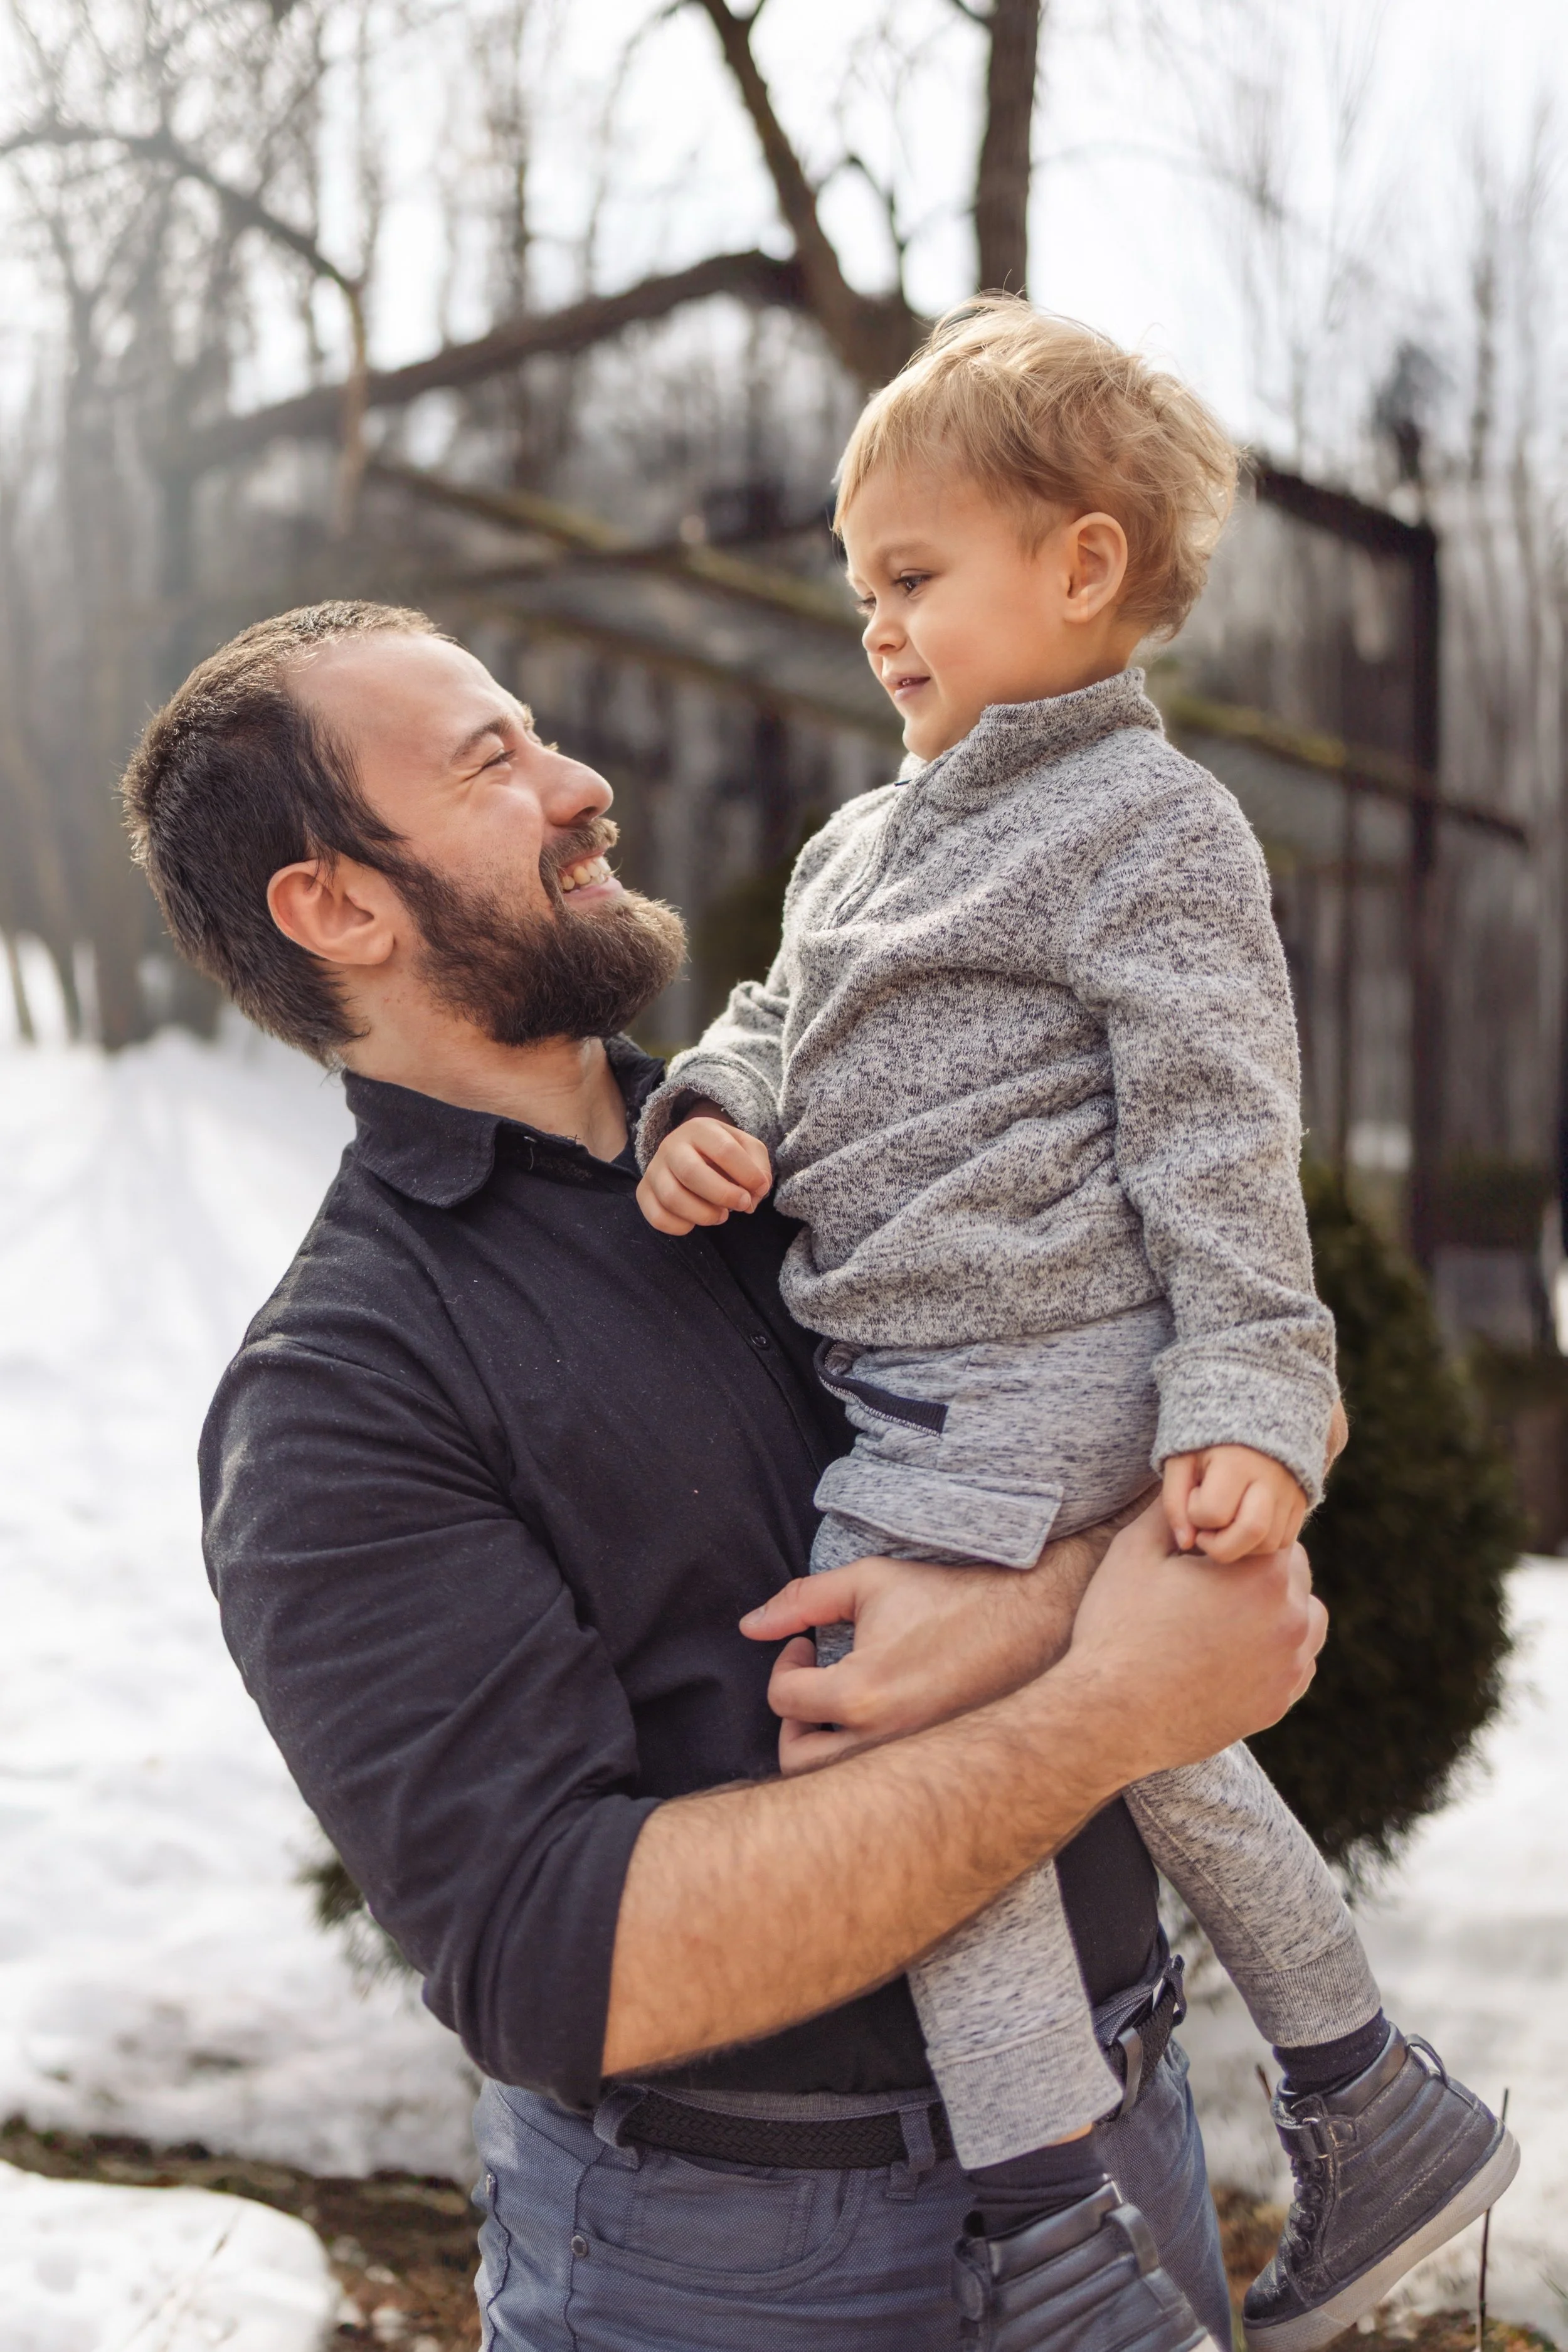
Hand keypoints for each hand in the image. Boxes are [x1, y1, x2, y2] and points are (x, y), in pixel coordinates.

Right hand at [637, 1116, 771, 1234]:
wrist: (690, 1150)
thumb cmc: (722, 1152)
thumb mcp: (746, 1148)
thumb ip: (758, 1167)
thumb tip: (755, 1193)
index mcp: (699, 1128)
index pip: (724, 1150)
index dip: (747, 1174)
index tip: (758, 1188)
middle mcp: (671, 1146)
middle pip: (692, 1173)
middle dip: (723, 1195)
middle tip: (742, 1204)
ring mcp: (654, 1169)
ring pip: (672, 1198)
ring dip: (704, 1214)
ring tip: (721, 1215)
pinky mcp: (644, 1192)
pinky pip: (657, 1217)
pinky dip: (681, 1227)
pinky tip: (695, 1222)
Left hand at [742, 1494, 1148, 1775]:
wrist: (1037, 1619)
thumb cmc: (952, 1595)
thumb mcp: (870, 1581)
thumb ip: (802, 1599)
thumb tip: (748, 1626)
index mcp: (862, 1695)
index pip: (784, 1701)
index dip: (786, 1666)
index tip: (805, 1646)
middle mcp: (884, 1744)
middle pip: (798, 1763)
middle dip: (793, 1724)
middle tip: (811, 1687)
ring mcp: (915, 1765)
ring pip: (837, 1786)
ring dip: (825, 1749)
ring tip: (840, 1707)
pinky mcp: (941, 1772)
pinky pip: (884, 1787)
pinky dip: (866, 1763)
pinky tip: (880, 1720)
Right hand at [1064, 1502, 1325, 1777]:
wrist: (1111, 1715)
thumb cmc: (1120, 1627)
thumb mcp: (1136, 1551)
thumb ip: (1172, 1510)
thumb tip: (1190, 1484)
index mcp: (1263, 1574)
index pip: (1274, 1532)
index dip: (1239, 1533)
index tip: (1210, 1546)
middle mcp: (1290, 1620)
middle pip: (1292, 1574)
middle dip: (1258, 1571)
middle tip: (1209, 1583)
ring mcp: (1288, 1667)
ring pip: (1302, 1619)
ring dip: (1275, 1610)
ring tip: (1224, 1616)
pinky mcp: (1277, 1704)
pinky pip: (1293, 1665)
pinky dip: (1273, 1653)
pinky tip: (1230, 1652)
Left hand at [1161, 1443, 1306, 1561]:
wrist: (1250, 1414)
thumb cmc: (1207, 1441)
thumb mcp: (1180, 1460)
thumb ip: (1174, 1501)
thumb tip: (1185, 1543)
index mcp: (1235, 1462)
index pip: (1212, 1512)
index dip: (1195, 1513)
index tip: (1194, 1495)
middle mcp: (1269, 1478)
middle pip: (1252, 1532)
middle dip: (1221, 1547)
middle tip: (1207, 1532)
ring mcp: (1290, 1491)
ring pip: (1270, 1542)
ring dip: (1241, 1546)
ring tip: (1225, 1523)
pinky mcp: (1302, 1501)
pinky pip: (1284, 1540)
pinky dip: (1261, 1543)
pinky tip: (1243, 1523)